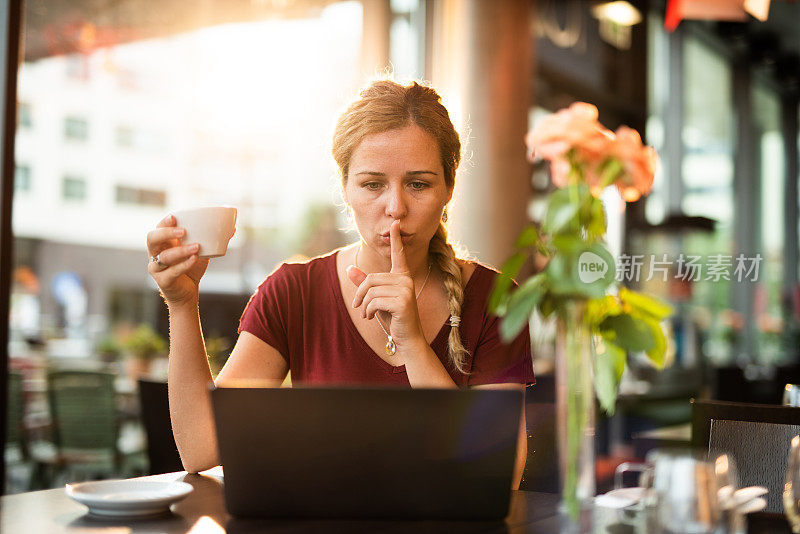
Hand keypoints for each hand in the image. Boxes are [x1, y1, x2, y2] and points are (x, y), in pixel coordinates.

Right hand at [146, 214, 209, 306]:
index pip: (158, 227)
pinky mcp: (163, 281)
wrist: (188, 291)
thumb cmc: (191, 267)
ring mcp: (157, 268)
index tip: (174, 216)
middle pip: (152, 238)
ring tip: (197, 247)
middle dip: (166, 233)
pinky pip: (172, 272)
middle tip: (183, 231)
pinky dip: (184, 264)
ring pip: (164, 256)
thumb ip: (212, 239)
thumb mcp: (202, 251)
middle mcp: (156, 253)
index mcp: (163, 242)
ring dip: (181, 250)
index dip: (164, 222)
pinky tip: (194, 259)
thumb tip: (233, 227)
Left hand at [347, 220, 424, 348]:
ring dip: (363, 305)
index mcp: (402, 277)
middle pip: (371, 279)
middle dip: (361, 294)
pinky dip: (368, 310)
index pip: (399, 254)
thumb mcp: (376, 298)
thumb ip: (364, 284)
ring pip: (371, 291)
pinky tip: (371, 317)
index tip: (395, 223)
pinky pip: (374, 301)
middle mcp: (406, 280)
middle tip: (359, 308)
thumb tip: (349, 269)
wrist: (408, 338)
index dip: (396, 239)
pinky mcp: (403, 302)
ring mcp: (406, 290)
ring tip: (366, 314)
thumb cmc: (393, 317)